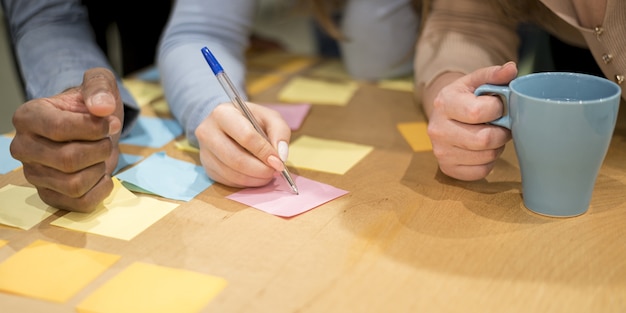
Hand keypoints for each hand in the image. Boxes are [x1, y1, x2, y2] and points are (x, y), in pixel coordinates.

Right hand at [10, 68, 123, 211]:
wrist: (92, 129)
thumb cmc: (91, 107)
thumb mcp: (99, 84)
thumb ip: (100, 87)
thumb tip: (102, 107)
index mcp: (28, 116)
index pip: (60, 128)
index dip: (94, 128)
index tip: (110, 122)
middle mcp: (23, 147)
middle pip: (68, 160)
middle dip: (100, 150)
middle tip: (106, 141)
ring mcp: (34, 175)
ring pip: (74, 185)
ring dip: (99, 169)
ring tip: (100, 156)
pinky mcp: (49, 195)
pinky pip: (79, 204)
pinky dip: (100, 190)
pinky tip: (100, 174)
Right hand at [195, 102, 290, 187]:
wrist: (227, 123)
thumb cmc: (250, 119)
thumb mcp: (269, 117)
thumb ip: (280, 132)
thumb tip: (280, 157)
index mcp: (223, 113)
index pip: (246, 137)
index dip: (265, 152)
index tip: (279, 161)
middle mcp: (207, 132)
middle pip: (236, 159)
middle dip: (260, 170)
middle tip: (274, 171)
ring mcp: (204, 151)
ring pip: (232, 174)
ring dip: (255, 179)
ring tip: (267, 174)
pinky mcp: (206, 167)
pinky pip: (228, 182)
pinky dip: (246, 183)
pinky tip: (255, 176)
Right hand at [426, 62, 517, 179]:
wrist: (444, 115)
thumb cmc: (464, 97)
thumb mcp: (476, 81)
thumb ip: (494, 74)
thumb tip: (511, 69)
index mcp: (444, 103)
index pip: (478, 112)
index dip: (498, 110)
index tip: (498, 106)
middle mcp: (437, 129)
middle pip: (484, 140)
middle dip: (501, 133)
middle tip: (501, 126)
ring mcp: (440, 151)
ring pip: (486, 156)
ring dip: (496, 147)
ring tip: (490, 136)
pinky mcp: (446, 168)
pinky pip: (481, 172)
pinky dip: (488, 162)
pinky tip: (483, 150)